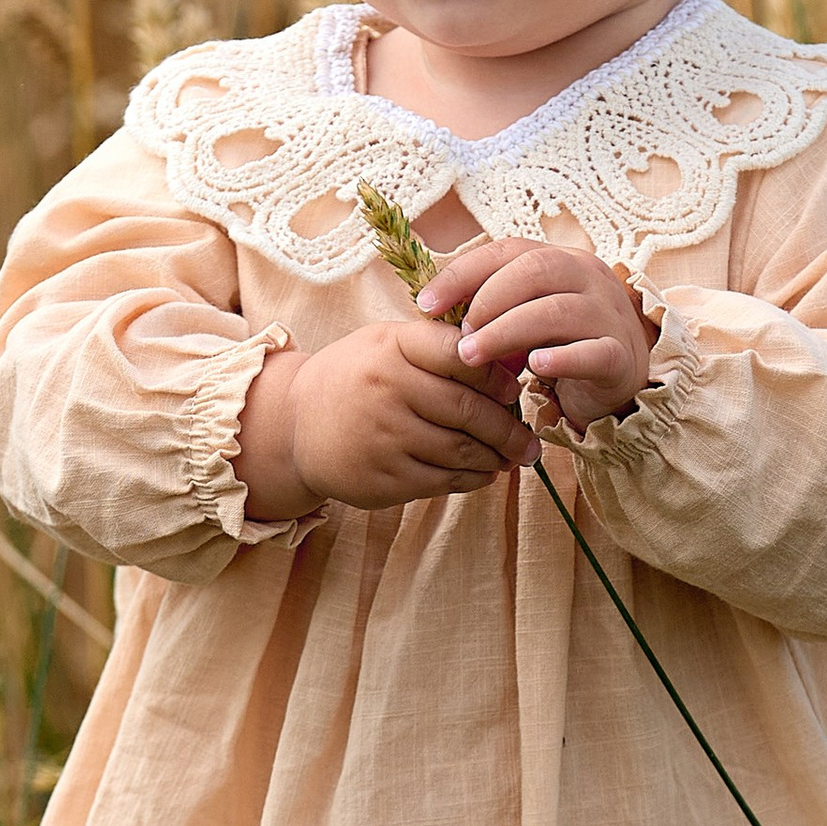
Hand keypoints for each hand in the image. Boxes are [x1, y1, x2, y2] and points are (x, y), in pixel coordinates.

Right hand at [237, 319, 538, 519]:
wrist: (296, 425)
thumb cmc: (358, 378)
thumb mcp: (389, 344)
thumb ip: (440, 348)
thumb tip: (511, 363)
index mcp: (392, 346)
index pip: (460, 355)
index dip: (497, 375)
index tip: (516, 389)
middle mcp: (386, 389)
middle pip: (469, 410)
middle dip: (509, 430)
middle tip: (531, 442)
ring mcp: (383, 436)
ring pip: (461, 451)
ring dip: (496, 458)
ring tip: (513, 458)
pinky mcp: (382, 478)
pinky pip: (442, 481)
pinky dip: (472, 479)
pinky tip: (483, 473)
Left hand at [419, 237, 654, 435]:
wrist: (616, 382)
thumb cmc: (559, 344)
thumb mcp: (523, 317)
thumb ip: (490, 307)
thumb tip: (433, 309)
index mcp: (562, 260)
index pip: (507, 250)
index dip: (462, 274)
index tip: (425, 305)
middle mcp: (590, 278)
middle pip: (534, 271)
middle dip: (486, 302)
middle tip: (457, 335)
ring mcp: (609, 315)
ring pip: (556, 311)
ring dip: (506, 332)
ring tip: (471, 356)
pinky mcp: (620, 357)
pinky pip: (592, 353)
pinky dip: (562, 359)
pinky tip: (534, 367)